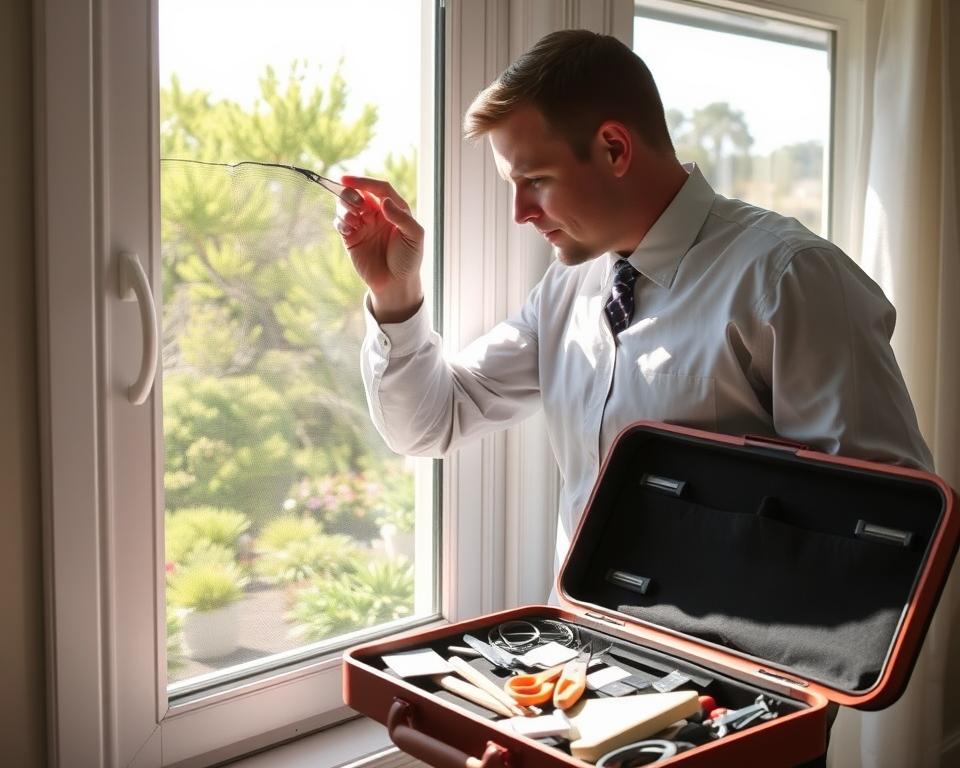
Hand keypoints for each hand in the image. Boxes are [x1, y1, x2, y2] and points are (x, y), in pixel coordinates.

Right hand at [335, 175, 423, 322]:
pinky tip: (348, 228)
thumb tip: (384, 201)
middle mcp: (377, 214)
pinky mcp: (351, 237)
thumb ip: (401, 217)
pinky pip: (340, 222)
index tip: (347, 179)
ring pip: (345, 205)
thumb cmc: (409, 259)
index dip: (363, 181)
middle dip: (351, 194)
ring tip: (353, 220)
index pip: (378, 188)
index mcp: (394, 208)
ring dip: (344, 207)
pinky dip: (340, 221)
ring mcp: (363, 225)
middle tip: (356, 205)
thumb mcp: (414, 237)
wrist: (395, 284)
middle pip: (358, 193)